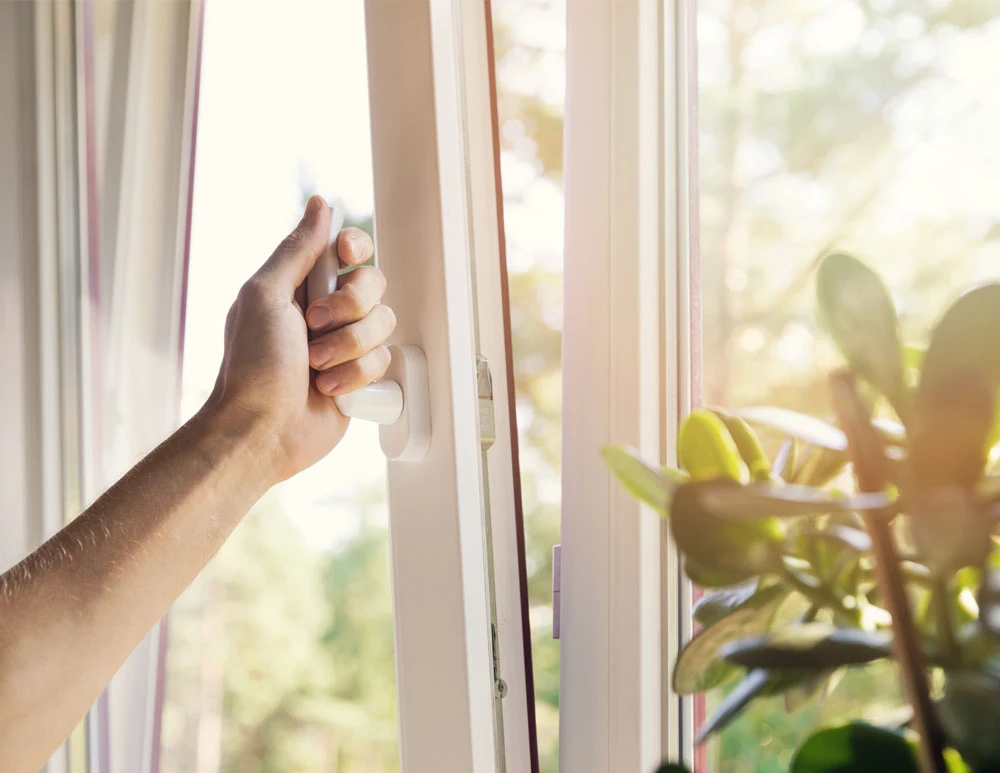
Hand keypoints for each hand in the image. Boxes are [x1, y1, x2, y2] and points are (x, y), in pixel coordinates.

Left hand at [207, 195, 395, 481]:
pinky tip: (328, 389)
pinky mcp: (360, 377)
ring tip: (315, 367)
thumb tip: (320, 205)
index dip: (355, 249)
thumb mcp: (265, 296)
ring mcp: (345, 345)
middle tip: (313, 326)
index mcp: (300, 285)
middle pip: (373, 284)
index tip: (345, 257)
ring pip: (383, 324)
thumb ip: (297, 250)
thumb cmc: (253, 366)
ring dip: (349, 347)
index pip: (347, 249)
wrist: (263, 430)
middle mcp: (327, 311)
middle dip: (348, 308)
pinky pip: (384, 361)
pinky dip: (355, 376)